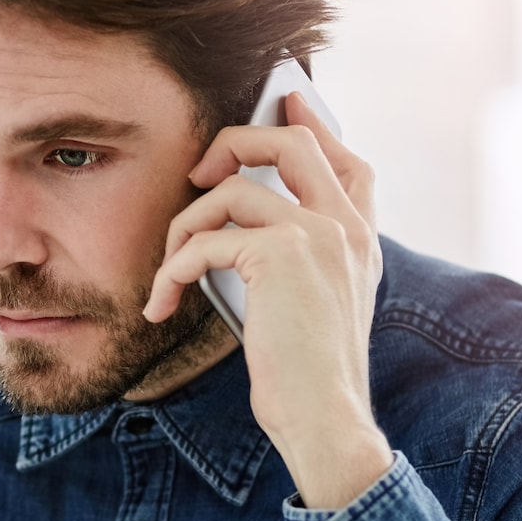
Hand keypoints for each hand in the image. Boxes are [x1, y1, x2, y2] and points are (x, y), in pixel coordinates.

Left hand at [143, 93, 392, 508]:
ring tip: (169, 272)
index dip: (315, 124)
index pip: (349, 161)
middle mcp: (346, 228)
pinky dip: (171, 270)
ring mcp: (318, 235)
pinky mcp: (281, 255)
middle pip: (292, 143)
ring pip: (233, 188)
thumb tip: (239, 232)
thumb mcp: (314, 310)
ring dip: (185, 226)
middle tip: (200, 172)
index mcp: (361, 241)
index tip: (287, 100)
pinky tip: (161, 304)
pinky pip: (207, 238)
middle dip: (236, 141)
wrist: (326, 420)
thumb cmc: (309, 379)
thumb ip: (298, 263)